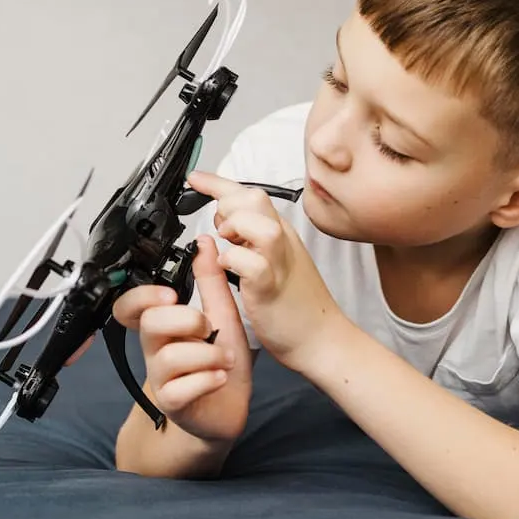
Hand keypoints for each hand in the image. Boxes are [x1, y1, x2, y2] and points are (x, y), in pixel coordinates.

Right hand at [110, 235, 252, 442]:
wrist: (230, 407)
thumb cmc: (222, 362)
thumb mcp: (223, 316)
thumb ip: (211, 282)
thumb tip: (204, 244)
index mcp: (164, 324)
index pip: (129, 306)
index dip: (141, 297)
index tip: (170, 295)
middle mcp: (156, 348)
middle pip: (150, 323)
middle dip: (187, 320)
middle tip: (208, 329)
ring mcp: (161, 377)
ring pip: (169, 356)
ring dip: (207, 354)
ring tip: (224, 359)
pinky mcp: (172, 402)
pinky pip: (180, 388)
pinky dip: (208, 380)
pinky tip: (221, 378)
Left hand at [186, 170, 348, 372]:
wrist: (323, 340)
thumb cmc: (298, 306)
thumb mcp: (274, 263)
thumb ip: (252, 241)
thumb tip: (225, 224)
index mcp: (280, 235)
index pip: (249, 195)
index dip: (218, 183)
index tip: (196, 179)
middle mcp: (281, 243)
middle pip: (255, 199)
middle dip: (227, 204)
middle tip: (221, 229)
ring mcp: (279, 264)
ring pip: (259, 224)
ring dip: (235, 228)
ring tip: (228, 244)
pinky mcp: (272, 289)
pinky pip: (253, 264)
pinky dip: (235, 261)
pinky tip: (229, 268)